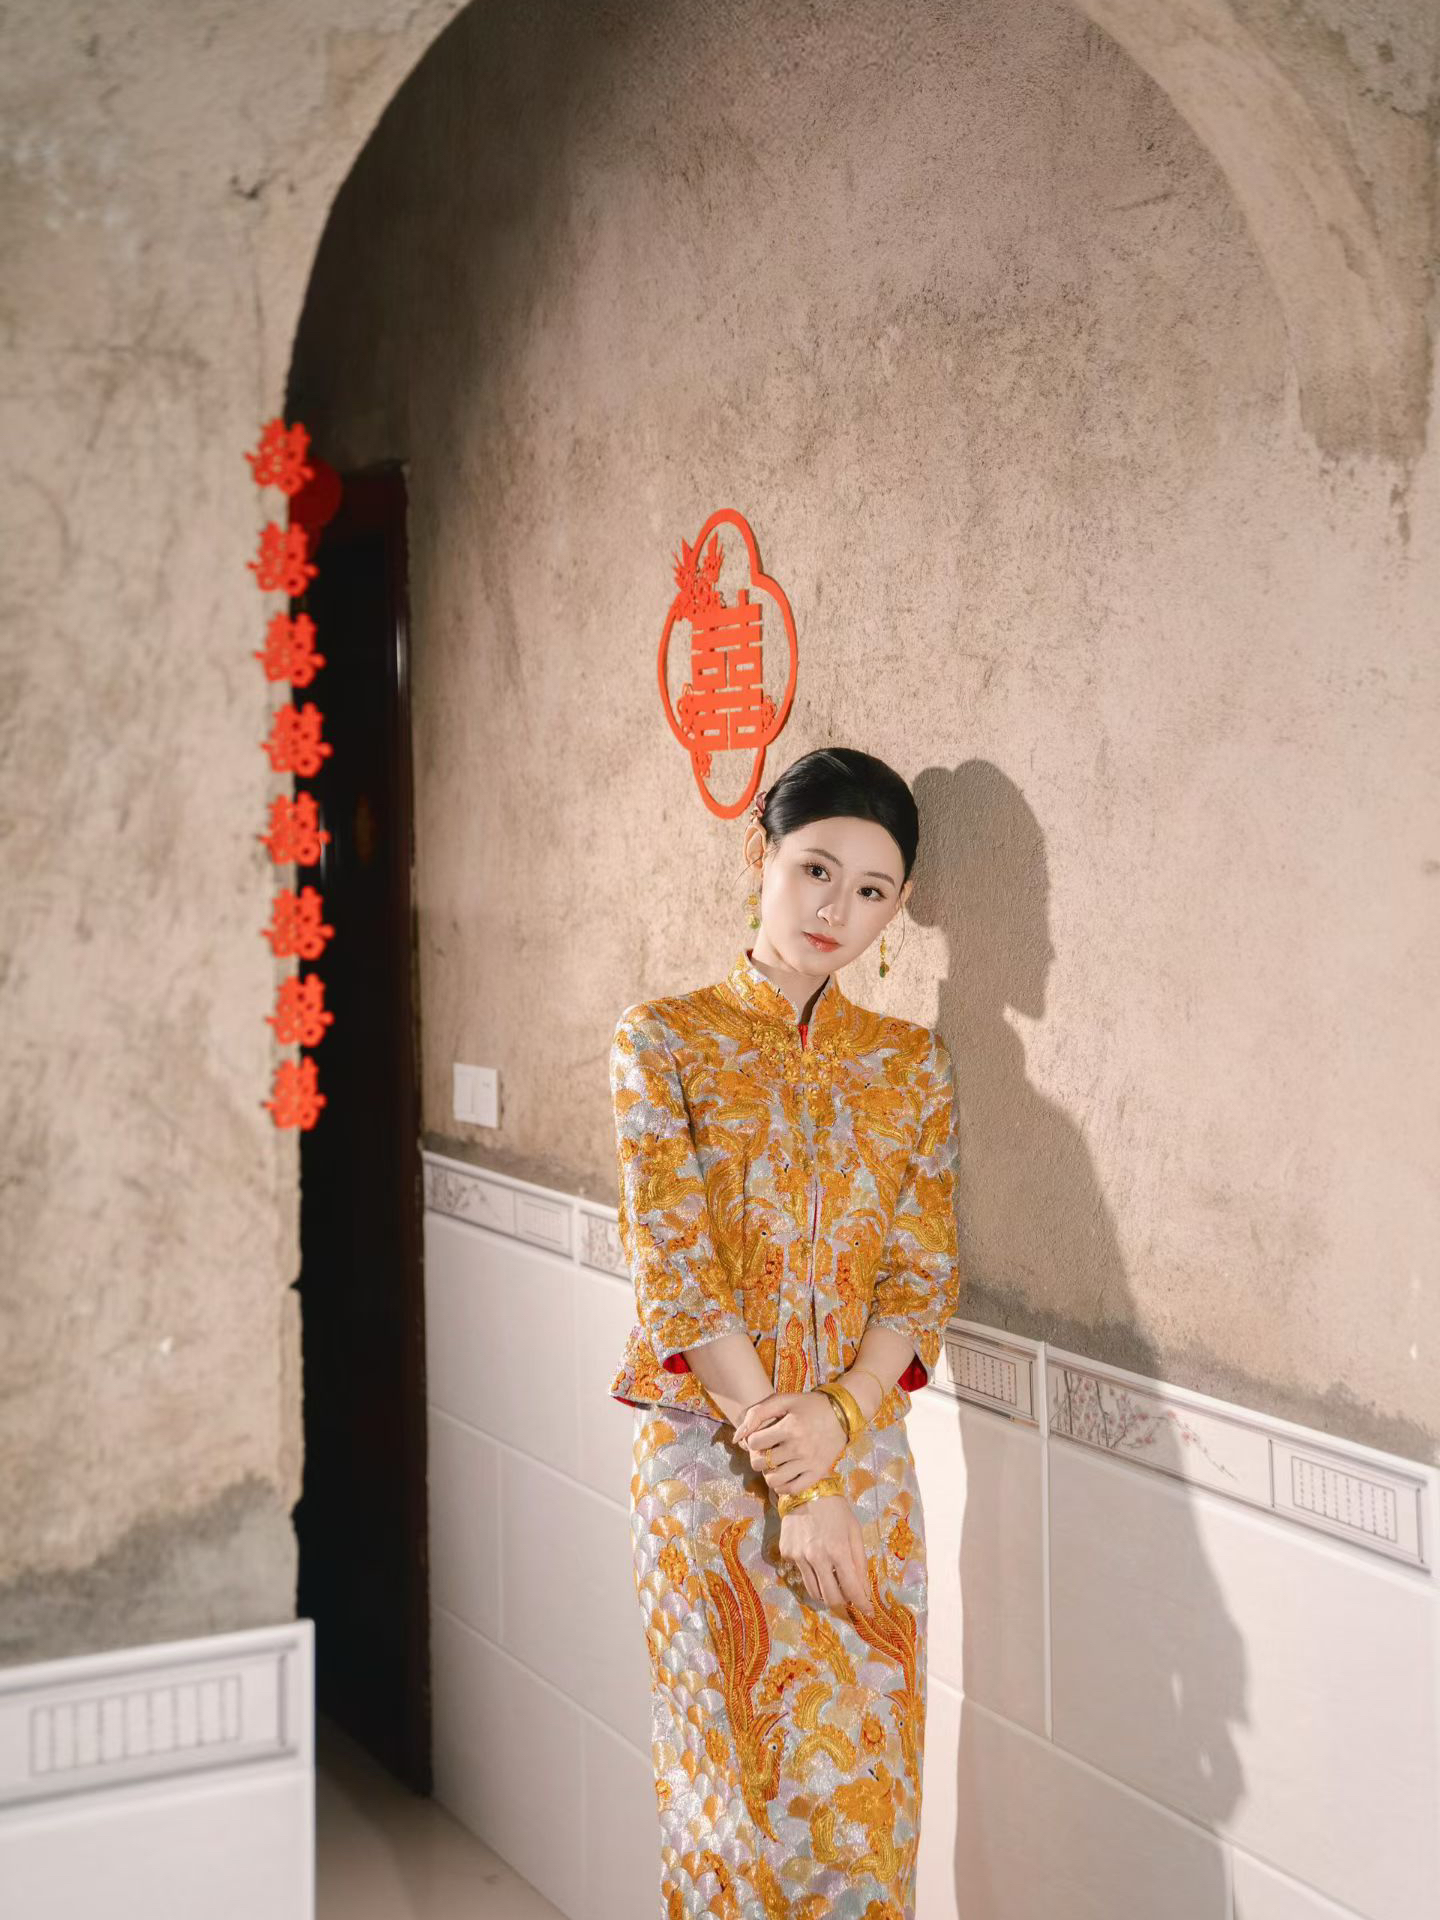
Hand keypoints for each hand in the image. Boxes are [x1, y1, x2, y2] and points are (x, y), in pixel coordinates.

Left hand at [733, 1390, 846, 1494]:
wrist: (842, 1414)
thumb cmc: (809, 1405)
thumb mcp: (783, 1401)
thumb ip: (757, 1414)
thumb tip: (737, 1438)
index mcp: (789, 1428)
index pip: (754, 1443)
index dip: (752, 1440)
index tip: (759, 1436)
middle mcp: (798, 1448)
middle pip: (760, 1463)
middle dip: (757, 1456)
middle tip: (766, 1450)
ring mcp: (808, 1463)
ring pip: (773, 1481)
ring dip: (768, 1472)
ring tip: (774, 1462)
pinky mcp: (817, 1474)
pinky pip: (791, 1490)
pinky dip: (782, 1486)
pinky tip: (783, 1474)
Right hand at [780, 1496, 871, 1610]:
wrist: (806, 1489)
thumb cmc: (836, 1510)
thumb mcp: (855, 1531)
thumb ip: (860, 1562)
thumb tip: (864, 1590)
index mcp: (838, 1551)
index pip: (852, 1589)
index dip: (862, 1604)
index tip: (868, 1612)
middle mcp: (817, 1557)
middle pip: (831, 1598)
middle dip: (843, 1603)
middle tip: (849, 1598)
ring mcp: (799, 1557)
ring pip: (814, 1591)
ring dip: (826, 1594)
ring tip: (833, 1585)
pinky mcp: (787, 1553)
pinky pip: (801, 1574)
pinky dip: (811, 1575)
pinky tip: (815, 1561)